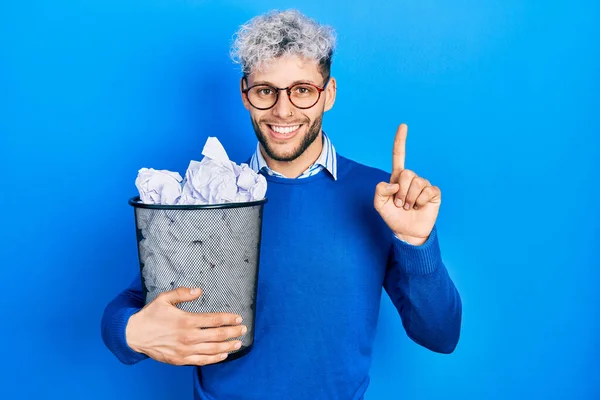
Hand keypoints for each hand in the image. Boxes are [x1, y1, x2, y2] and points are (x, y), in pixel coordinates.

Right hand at [126, 287, 246, 365]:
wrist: (134, 335)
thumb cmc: (150, 316)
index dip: (228, 319)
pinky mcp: (180, 360)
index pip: (214, 320)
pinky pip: (201, 361)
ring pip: (212, 350)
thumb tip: (199, 290)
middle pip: (217, 335)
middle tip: (243, 330)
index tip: (238, 318)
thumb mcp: (164, 298)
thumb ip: (182, 293)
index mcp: (186, 320)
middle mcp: (188, 337)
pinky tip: (223, 355)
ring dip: (227, 347)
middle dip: (233, 332)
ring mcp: (184, 350)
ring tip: (238, 343)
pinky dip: (214, 359)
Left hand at [374, 124, 440, 245]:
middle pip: (406, 173)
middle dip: (401, 192)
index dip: (400, 141)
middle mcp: (411, 178)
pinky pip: (428, 191)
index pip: (399, 156)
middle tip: (400, 204)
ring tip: (409, 207)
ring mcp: (424, 185)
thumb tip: (395, 183)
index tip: (403, 125)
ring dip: (410, 199)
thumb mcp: (379, 204)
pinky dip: (421, 202)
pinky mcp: (434, 193)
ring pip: (417, 183)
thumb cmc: (393, 217)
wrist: (407, 232)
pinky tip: (420, 207)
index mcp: (397, 178)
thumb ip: (380, 190)